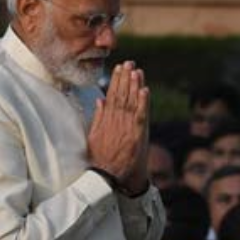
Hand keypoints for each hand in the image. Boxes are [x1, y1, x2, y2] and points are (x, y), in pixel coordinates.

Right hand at [87, 61, 149, 193]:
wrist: (108, 177)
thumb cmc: (101, 159)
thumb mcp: (93, 136)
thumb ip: (98, 117)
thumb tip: (100, 99)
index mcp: (105, 120)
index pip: (111, 96)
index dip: (116, 81)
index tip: (119, 68)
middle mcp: (115, 122)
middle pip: (121, 95)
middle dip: (125, 78)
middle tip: (129, 63)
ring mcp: (126, 128)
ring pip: (131, 102)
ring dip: (134, 86)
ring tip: (137, 70)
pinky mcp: (136, 136)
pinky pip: (140, 116)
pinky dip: (143, 103)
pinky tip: (145, 90)